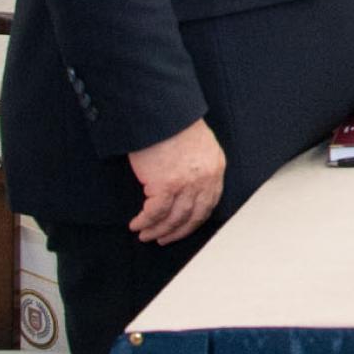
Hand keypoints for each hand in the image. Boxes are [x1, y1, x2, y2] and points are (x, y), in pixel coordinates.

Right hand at [128, 119, 226, 245]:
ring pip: (173, 218)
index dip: (195, 220)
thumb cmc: (175, 124)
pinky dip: (145, 221)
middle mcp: (206, 179)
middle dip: (176, 231)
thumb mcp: (200, 145)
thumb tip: (188, 187)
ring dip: (157, 229)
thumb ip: (200, 166)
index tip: (183, 228)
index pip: (210, 203)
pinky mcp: (166, 185)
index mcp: (216, 167)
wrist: (162, 114)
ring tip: (145, 234)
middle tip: (162, 239)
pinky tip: (136, 224)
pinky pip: (154, 212)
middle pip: (193, 215)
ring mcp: (187, 184)